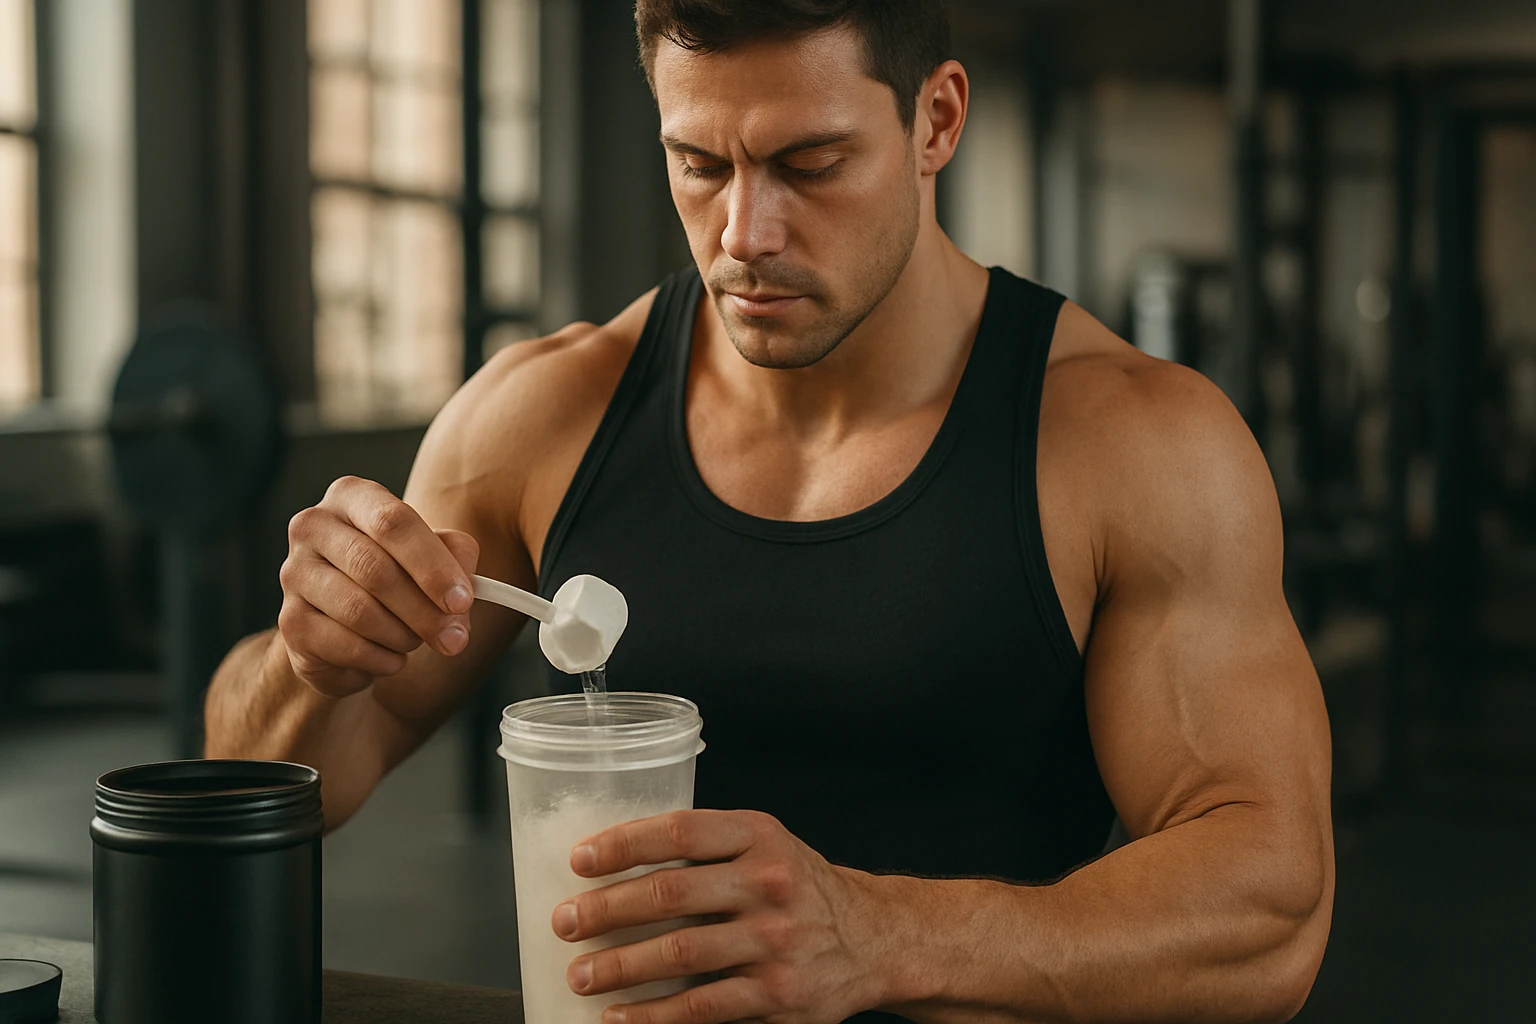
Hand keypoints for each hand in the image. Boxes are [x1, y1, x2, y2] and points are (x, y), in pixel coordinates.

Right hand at [278, 476, 478, 696]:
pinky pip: (346, 646)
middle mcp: (313, 526)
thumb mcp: (435, 554)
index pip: (394, 522)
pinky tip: (390, 655)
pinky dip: (381, 659)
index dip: (432, 565)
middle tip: (455, 639)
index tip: (462, 601)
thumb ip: (456, 561)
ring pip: (360, 612)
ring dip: (403, 636)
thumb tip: (461, 597)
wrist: (346, 619)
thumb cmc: (399, 573)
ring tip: (416, 640)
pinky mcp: (289, 621)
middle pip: (376, 570)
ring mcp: (294, 573)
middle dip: (425, 612)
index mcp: (352, 496)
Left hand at [553, 809, 890, 1023]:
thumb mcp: (766, 846)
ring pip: (680, 953)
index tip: (580, 859)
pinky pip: (702, 1008)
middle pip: (671, 892)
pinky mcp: (776, 996)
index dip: (624, 843)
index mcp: (759, 837)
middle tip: (566, 922)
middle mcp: (770, 884)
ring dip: (619, 966)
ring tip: (580, 973)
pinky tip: (619, 1016)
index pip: (680, 830)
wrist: (872, 939)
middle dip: (606, 910)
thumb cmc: (801, 888)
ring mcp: (774, 943)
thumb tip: (614, 864)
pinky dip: (653, 1015)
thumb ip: (706, 848)